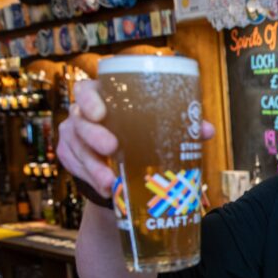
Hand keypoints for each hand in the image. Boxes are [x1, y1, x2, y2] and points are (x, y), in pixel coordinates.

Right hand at [57, 80, 215, 197]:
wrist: (123, 156)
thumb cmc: (141, 130)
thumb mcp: (159, 124)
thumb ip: (181, 124)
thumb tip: (206, 130)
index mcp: (104, 97)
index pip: (86, 89)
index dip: (88, 99)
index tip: (100, 113)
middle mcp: (83, 114)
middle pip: (80, 121)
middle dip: (94, 136)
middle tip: (113, 149)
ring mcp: (74, 136)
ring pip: (75, 148)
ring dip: (92, 166)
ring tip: (110, 181)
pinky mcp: (71, 157)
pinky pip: (75, 167)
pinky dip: (90, 178)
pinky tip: (106, 188)